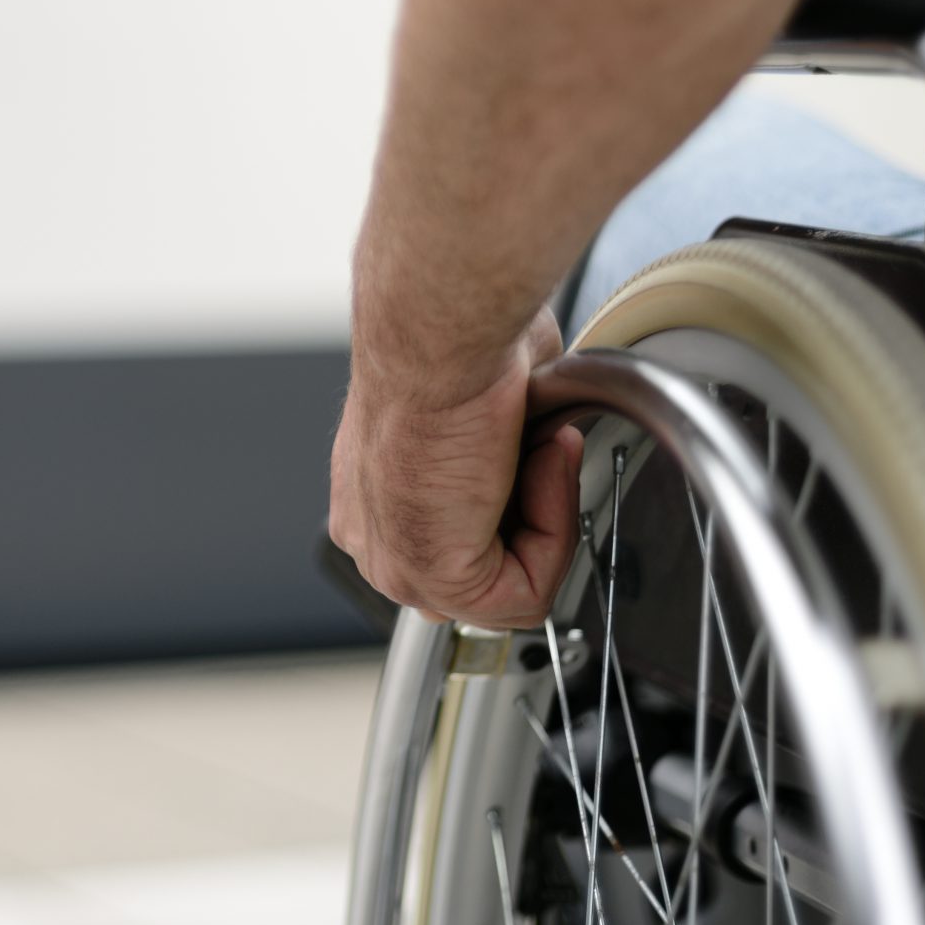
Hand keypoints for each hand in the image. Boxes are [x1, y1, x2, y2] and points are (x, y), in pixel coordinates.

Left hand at [328, 306, 584, 627]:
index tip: (541, 444)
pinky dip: (554, 530)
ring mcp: (399, 564)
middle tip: (545, 447)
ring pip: (511, 591)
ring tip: (542, 447)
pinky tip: (539, 463)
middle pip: (484, 576)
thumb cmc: (455, 341)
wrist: (441, 331)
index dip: (522, 506)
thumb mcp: (483, 403)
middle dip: (536, 516)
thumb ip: (502, 447)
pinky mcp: (434, 577)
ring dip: (549, 518)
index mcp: (371, 498)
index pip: (458, 544)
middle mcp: (375, 537)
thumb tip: (539, 440)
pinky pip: (527, 593)